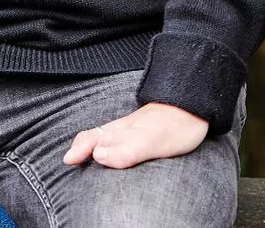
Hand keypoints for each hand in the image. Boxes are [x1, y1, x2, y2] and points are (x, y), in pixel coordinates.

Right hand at [62, 102, 209, 168]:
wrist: (196, 104)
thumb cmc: (177, 125)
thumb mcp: (152, 142)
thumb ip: (126, 151)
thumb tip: (97, 155)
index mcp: (121, 131)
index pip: (92, 138)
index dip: (79, 148)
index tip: (68, 160)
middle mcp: (124, 128)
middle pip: (96, 135)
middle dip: (81, 145)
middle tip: (70, 158)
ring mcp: (135, 127)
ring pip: (107, 133)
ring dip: (93, 143)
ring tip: (84, 153)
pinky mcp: (146, 129)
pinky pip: (120, 133)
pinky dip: (109, 141)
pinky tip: (114, 145)